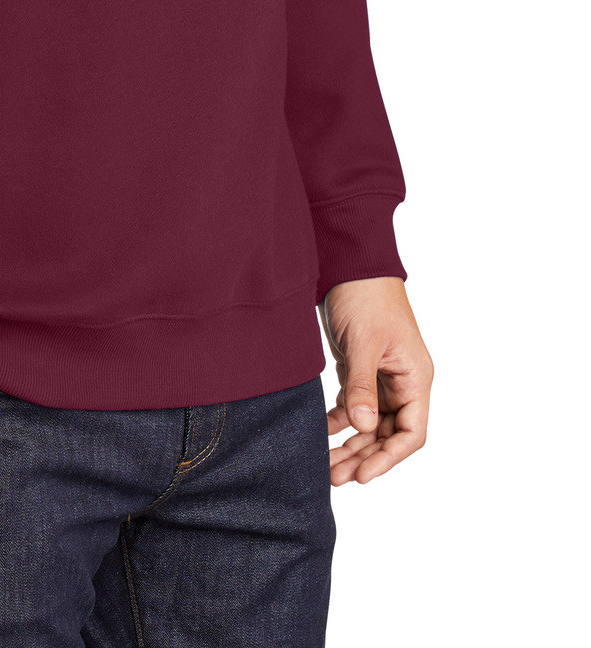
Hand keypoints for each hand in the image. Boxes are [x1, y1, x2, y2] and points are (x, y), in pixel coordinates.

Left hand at [318, 276, 431, 484]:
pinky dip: (340, 420)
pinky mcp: (361, 369)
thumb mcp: (363, 343)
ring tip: (326, 465)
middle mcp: (403, 382)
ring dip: (351, 444)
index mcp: (415, 378)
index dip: (388, 458)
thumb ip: (363, 387)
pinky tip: (322, 431)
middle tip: (334, 476)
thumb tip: (362, 428)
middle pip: (388, 434)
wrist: (349, 261)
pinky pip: (355, 405)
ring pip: (370, 423)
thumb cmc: (365, 296)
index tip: (363, 475)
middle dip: (364, 456)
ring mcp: (382, 376)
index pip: (411, 432)